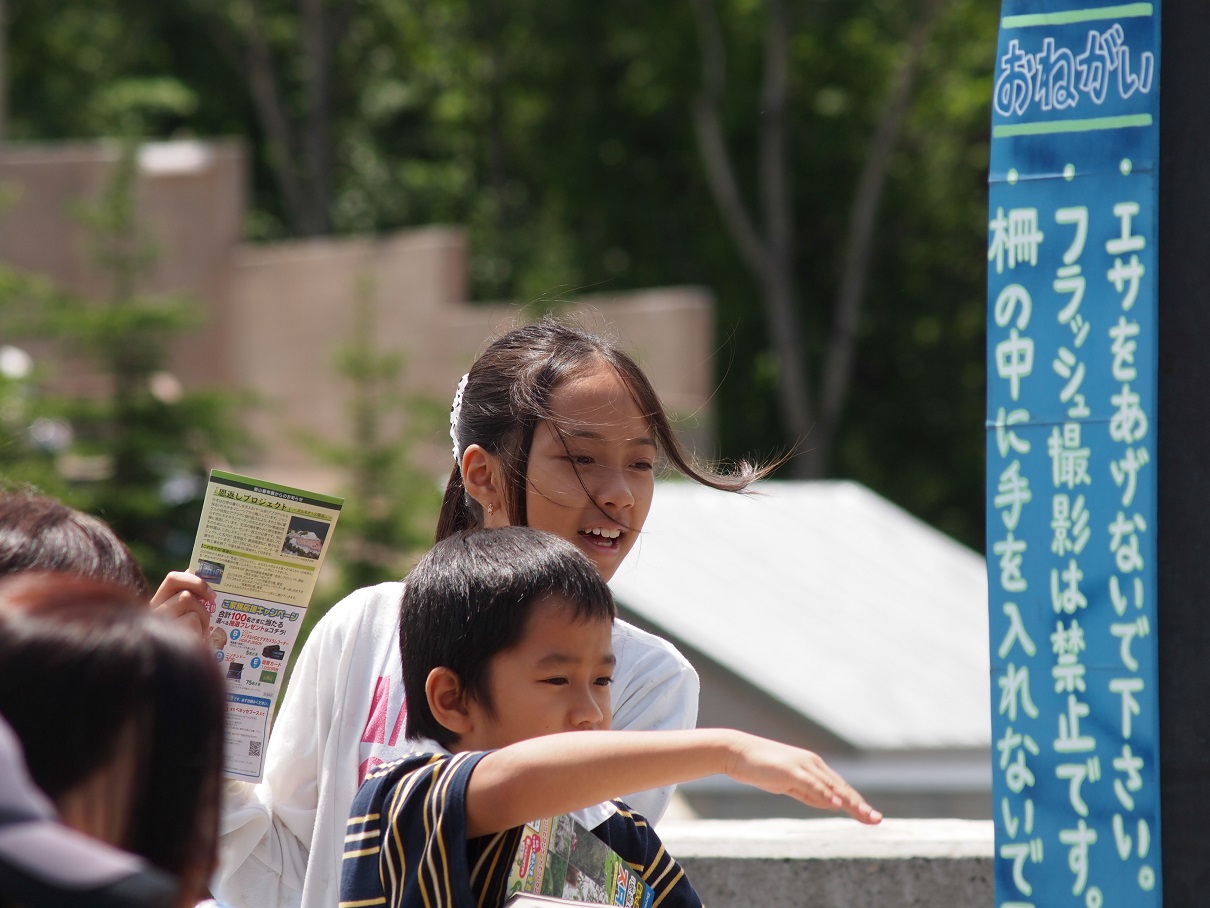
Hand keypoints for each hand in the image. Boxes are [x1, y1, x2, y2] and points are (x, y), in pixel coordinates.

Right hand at [150, 571, 215, 638]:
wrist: (181, 667)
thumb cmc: (187, 636)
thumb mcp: (187, 613)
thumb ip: (189, 595)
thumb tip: (194, 570)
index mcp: (159, 601)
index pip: (173, 579)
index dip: (193, 579)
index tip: (209, 589)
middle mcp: (155, 609)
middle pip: (185, 592)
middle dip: (202, 601)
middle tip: (212, 604)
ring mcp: (159, 620)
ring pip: (187, 600)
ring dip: (202, 616)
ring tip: (203, 630)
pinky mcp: (167, 630)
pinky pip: (191, 618)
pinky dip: (199, 627)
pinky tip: (197, 638)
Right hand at [725, 733, 882, 824]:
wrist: (737, 752)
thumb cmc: (762, 768)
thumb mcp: (789, 784)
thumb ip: (809, 794)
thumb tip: (830, 804)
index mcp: (813, 768)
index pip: (839, 788)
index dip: (856, 802)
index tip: (871, 817)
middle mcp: (812, 764)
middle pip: (841, 788)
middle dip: (860, 805)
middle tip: (877, 820)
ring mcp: (802, 766)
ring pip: (831, 786)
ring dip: (850, 802)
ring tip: (866, 815)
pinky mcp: (791, 770)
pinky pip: (812, 784)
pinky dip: (826, 795)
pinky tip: (837, 805)